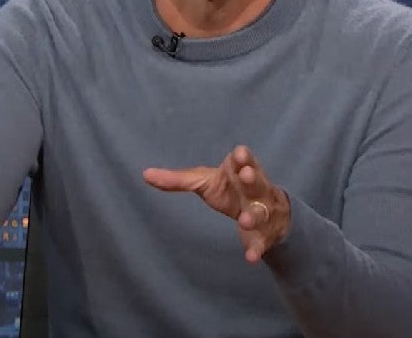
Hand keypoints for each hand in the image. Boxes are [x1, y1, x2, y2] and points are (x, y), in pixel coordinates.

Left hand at [142, 145, 289, 263]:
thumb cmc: (229, 188)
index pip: (243, 161)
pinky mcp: (264, 233)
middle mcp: (255, 189)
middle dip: (253, 179)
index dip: (242, 158)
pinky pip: (261, 241)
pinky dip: (256, 249)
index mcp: (239, 172)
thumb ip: (178, 179)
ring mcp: (262, 211)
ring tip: (243, 220)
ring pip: (261, 212)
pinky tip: (250, 258)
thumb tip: (145, 174)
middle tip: (247, 175)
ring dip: (253, 215)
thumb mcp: (203, 181)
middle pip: (256, 182)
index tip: (239, 154)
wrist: (266, 210)